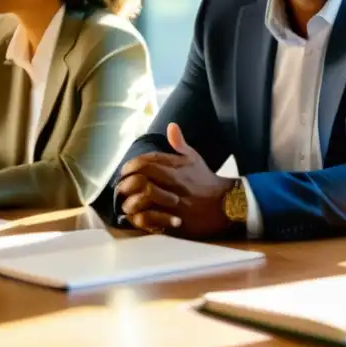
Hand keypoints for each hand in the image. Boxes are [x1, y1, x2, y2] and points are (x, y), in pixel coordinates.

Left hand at [116, 123, 234, 238]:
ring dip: (129, 200)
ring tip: (124, 201)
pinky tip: (135, 215)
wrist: (225, 204)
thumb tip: (171, 125)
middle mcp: (174, 184)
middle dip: (126, 183)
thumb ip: (180, 144)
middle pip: (141, 178)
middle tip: (120, 187)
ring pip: (143, 198)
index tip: (125, 171)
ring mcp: (173, 203)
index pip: (146, 162)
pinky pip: (150, 219)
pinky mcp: (174, 221)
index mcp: (177, 168)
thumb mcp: (194, 159)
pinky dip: (139, 217)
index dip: (131, 166)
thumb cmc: (206, 180)